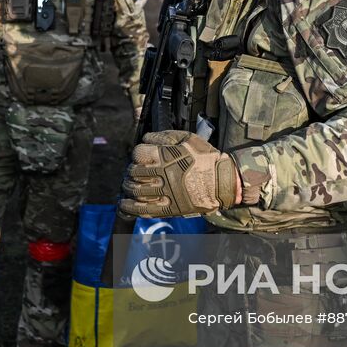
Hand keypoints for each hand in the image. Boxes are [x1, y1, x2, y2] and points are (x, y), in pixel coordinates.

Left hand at [119, 130, 240, 217]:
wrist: (222, 183)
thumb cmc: (206, 159)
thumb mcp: (188, 139)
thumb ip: (165, 136)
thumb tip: (146, 137)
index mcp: (166, 156)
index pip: (138, 153)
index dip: (138, 154)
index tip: (142, 157)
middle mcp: (163, 174)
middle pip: (134, 172)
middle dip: (131, 171)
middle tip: (135, 172)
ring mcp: (165, 193)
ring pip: (135, 190)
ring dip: (129, 187)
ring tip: (131, 186)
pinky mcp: (168, 208)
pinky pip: (142, 209)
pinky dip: (129, 207)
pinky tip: (124, 204)